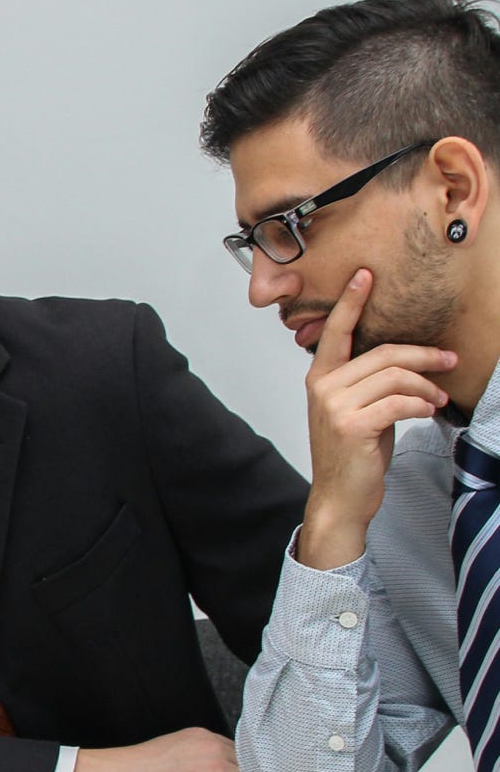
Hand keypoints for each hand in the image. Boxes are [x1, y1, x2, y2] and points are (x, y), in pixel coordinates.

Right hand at [297, 268, 454, 569]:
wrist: (340, 495)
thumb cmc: (353, 453)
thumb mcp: (357, 410)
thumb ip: (369, 383)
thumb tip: (409, 362)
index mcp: (320, 377)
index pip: (336, 332)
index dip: (351, 302)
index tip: (365, 276)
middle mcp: (323, 386)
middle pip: (383, 353)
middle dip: (424, 355)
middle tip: (450, 358)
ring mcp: (334, 405)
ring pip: (395, 376)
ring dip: (427, 385)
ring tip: (439, 398)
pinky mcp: (353, 425)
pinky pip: (399, 401)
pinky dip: (420, 404)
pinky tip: (427, 410)